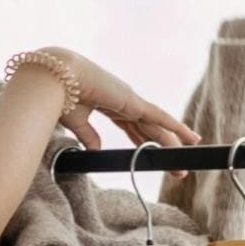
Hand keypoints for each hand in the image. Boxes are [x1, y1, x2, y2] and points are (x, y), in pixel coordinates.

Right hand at [5, 50, 194, 151]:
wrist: (55, 78)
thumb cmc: (59, 96)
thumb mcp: (76, 121)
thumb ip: (88, 136)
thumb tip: (96, 151)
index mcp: (109, 103)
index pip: (132, 126)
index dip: (143, 140)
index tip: (152, 153)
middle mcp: (124, 101)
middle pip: (148, 129)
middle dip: (161, 147)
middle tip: (174, 166)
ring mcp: (130, 100)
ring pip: (157, 126)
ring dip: (173, 143)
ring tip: (186, 159)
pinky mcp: (133, 102)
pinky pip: (159, 117)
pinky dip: (175, 127)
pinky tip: (189, 137)